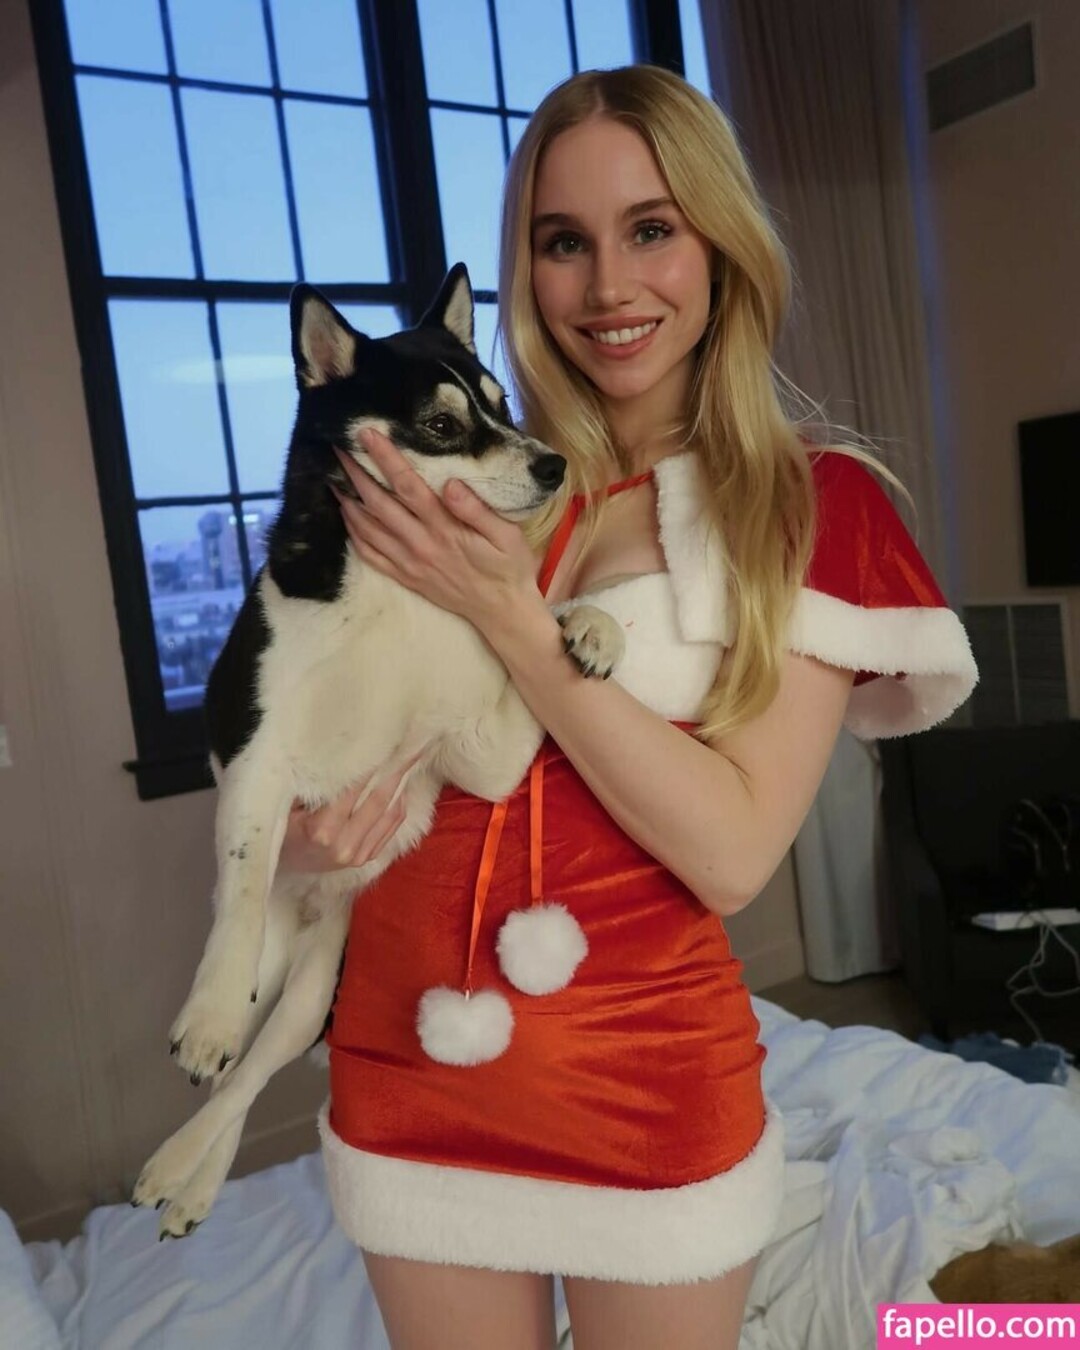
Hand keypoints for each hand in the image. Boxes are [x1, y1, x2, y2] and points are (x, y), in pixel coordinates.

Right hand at [276, 754, 419, 873]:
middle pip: (379, 798)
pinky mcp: (367, 858)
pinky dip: (400, 802)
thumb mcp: (284, 804)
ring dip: (403, 782)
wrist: (277, 867)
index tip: (385, 736)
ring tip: (411, 755)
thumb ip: (309, 783)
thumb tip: (335, 749)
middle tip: (412, 741)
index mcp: (321, 830)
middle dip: (397, 768)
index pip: (353, 787)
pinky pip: (392, 825)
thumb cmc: (278, 828)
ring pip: (390, 811)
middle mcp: (344, 844)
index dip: (371, 761)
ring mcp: (358, 855)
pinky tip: (401, 782)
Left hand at [332, 428, 541, 630]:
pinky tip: (348, 517)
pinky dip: (354, 534)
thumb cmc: (508, 568)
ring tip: (334, 478)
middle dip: (356, 474)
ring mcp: (409, 563)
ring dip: (348, 502)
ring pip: (367, 529)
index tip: (368, 434)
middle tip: (338, 449)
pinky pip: (371, 556)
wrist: (502, 612)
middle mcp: (420, 545)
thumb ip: (477, 509)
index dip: (386, 459)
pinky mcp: (406, 577)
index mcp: (445, 529)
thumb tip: (450, 483)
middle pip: (378, 504)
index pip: (408, 486)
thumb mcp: (507, 536)